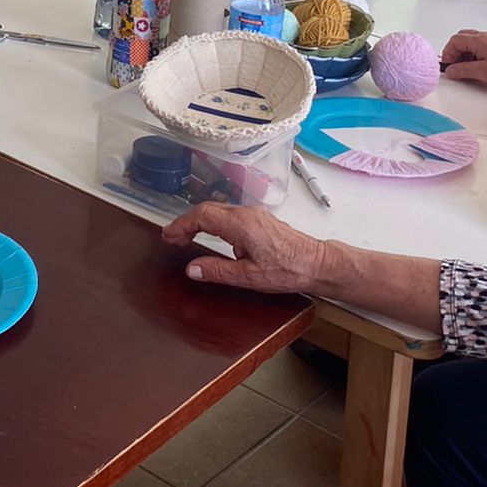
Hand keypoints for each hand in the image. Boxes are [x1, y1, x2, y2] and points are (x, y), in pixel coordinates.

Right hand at [161, 203, 330, 293]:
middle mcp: (246, 213)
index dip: (181, 224)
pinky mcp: (262, 220)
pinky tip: (217, 238)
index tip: (169, 236)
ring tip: (189, 237)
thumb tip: (192, 269)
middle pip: (208, 209)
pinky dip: (216, 223)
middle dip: (187, 222)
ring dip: (201, 221)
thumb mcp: (249, 276)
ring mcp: (255, 215)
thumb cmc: (288, 270)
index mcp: (240, 224)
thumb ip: (217, 271)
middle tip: (174, 237)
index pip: (201, 216)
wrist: (318, 263)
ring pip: (220, 210)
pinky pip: (231, 215)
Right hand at [439, 29, 486, 90]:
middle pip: (461, 39)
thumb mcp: (482, 73)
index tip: (449, 66)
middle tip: (454, 66)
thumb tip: (450, 70)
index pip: (455, 40)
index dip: (448, 53)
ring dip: (463, 54)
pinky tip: (476, 68)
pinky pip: (479, 48)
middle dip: (454, 52)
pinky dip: (472, 56)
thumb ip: (463, 70)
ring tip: (465, 69)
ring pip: (470, 43)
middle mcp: (485, 37)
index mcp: (480, 40)